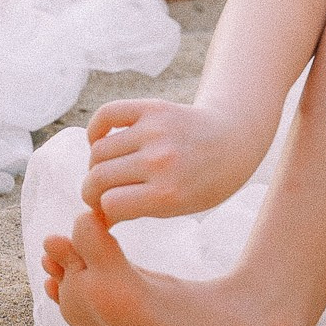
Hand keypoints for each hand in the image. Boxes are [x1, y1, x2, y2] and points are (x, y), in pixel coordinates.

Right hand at [78, 96, 257, 221]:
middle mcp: (160, 160)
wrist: (234, 140)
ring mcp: (155, 131)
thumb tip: (93, 218)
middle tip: (98, 194)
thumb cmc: (204, 183)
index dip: (103, 211)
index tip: (106, 211)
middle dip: (91, 191)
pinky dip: (96, 131)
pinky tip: (100, 142)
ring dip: (96, 164)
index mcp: (169, 193)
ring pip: (98, 151)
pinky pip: (105, 115)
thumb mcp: (177, 208)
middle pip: (98, 178)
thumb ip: (135, 210)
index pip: (109, 205)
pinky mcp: (152, 108)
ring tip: (108, 170)